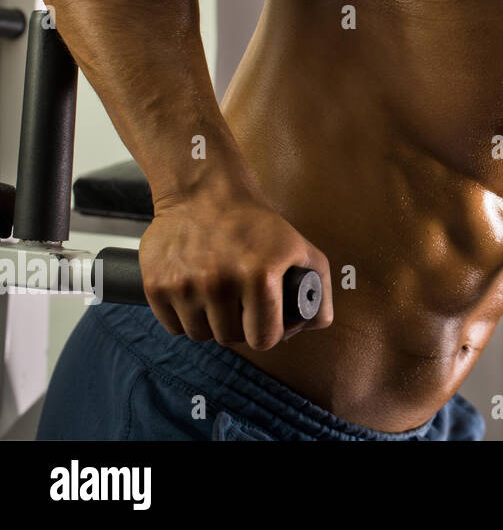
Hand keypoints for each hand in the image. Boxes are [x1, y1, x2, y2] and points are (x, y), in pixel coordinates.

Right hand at [139, 191, 333, 349]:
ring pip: (200, 335)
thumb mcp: (299, 246)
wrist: (204, 192)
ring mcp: (184, 286)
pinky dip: (184, 318)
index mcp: (259, 277)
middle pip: (231, 338)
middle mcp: (219, 283)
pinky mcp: (156, 285)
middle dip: (240, 328)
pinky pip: (172, 326)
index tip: (266, 322)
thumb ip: (318, 284)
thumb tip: (315, 323)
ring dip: (211, 324)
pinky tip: (195, 297)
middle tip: (242, 307)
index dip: (268, 334)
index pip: (264, 338)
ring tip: (219, 299)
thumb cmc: (256, 223)